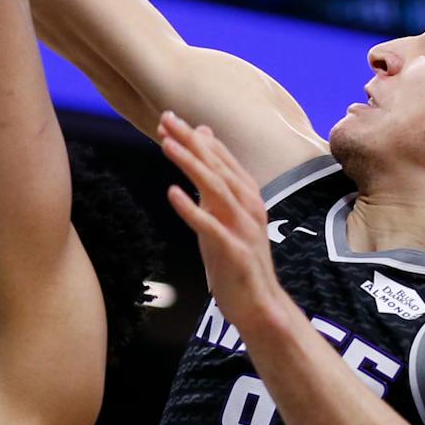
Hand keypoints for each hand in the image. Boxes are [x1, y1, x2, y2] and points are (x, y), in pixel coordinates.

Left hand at [160, 111, 294, 327]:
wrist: (259, 306)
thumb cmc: (235, 259)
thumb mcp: (222, 215)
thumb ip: (214, 180)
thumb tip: (204, 140)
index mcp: (247, 198)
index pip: (221, 159)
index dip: (196, 138)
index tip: (168, 118)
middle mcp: (249, 209)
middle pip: (218, 168)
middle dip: (191, 142)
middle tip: (165, 118)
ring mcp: (244, 230)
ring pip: (218, 190)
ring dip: (192, 165)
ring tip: (167, 144)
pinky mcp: (235, 254)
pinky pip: (212, 227)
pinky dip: (192, 209)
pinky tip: (172, 193)